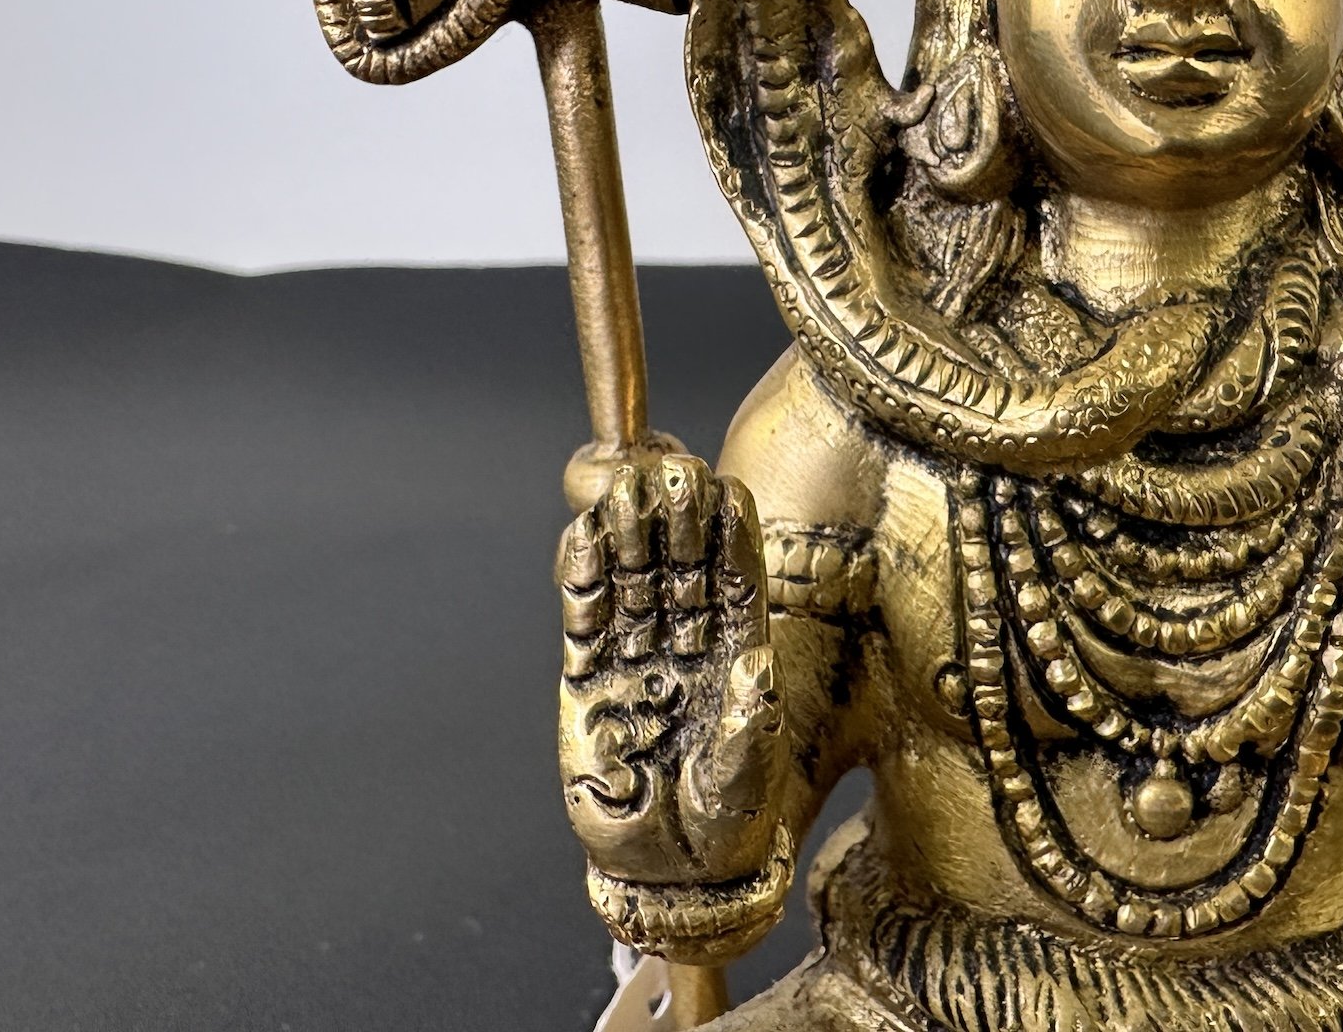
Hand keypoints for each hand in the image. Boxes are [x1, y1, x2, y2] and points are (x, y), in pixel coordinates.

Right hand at [557, 453, 787, 884]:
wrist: (667, 872)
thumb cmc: (723, 823)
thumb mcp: (746, 780)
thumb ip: (749, 725)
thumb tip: (759, 670)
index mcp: (737, 656)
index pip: (735, 583)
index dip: (730, 537)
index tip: (726, 488)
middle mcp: (688, 647)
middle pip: (681, 569)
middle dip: (676, 521)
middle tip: (670, 471)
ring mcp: (637, 659)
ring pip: (634, 584)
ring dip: (628, 536)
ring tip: (622, 488)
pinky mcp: (590, 683)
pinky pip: (588, 621)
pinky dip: (584, 580)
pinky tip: (582, 537)